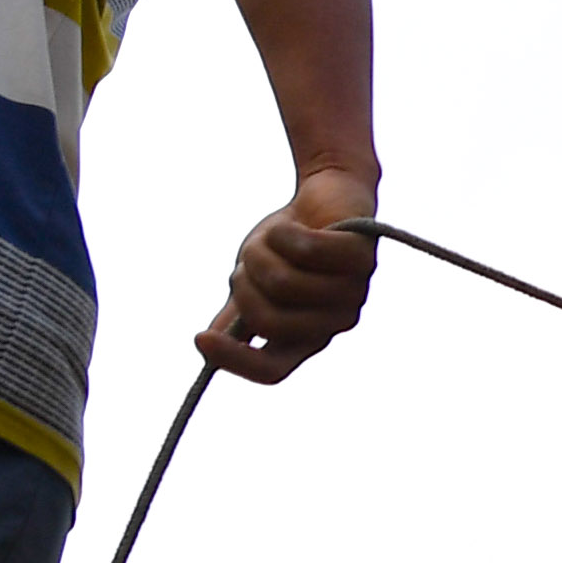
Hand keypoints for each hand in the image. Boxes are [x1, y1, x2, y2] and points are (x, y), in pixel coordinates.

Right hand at [199, 164, 380, 380]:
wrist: (328, 193)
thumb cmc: (290, 242)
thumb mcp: (256, 277)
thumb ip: (238, 312)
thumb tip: (207, 347)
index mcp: (306, 338)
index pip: (271, 369)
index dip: (235, 360)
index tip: (199, 339)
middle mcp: (333, 324)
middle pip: (268, 321)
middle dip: (245, 284)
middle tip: (248, 258)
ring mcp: (352, 293)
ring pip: (284, 283)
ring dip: (263, 250)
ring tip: (272, 235)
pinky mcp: (362, 257)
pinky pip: (307, 250)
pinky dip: (285, 231)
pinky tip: (292, 222)